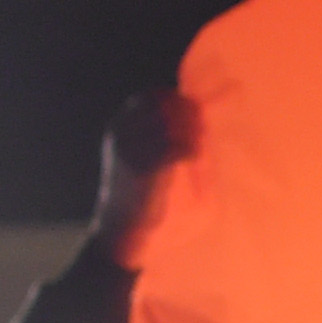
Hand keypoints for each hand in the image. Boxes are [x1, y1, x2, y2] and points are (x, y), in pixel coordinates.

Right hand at [89, 91, 194, 260]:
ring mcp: (128, 149)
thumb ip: (159, 132)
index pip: (150, 96)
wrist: (122, 226)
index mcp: (119, 125)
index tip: (194, 115)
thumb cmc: (140, 190)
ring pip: (170, 126)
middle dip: (188, 116)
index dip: (176, 101)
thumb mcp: (141, 154)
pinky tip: (193, 160)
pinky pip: (173, 148)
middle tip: (202, 133)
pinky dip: (189, 150)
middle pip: (162, 107)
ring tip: (198, 149)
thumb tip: (195, 111)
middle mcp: (120, 132)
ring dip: (192, 134)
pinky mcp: (141, 169)